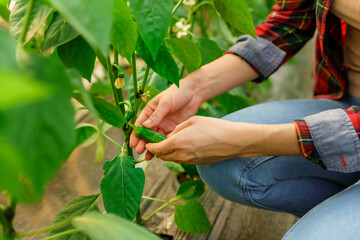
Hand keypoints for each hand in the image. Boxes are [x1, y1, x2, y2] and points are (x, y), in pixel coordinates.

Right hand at [129, 82, 204, 157]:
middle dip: (143, 143)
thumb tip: (145, 126)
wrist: (194, 92)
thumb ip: (156, 115)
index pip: (140, 124)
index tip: (132, 144)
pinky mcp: (173, 128)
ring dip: (153, 146)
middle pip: (147, 133)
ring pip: (156, 138)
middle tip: (140, 152)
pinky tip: (161, 153)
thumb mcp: (165, 103)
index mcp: (150, 110)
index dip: (136, 134)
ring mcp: (164, 124)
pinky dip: (163, 145)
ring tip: (149, 156)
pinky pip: (166, 138)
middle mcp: (155, 119)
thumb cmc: (177, 93)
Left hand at [145, 116, 260, 163]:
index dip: (150, 145)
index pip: (157, 148)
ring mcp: (190, 161)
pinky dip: (177, 155)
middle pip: (162, 156)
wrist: (233, 141)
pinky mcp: (197, 164)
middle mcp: (182, 155)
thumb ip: (177, 128)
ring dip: (167, 153)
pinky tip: (182, 146)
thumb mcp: (192, 121)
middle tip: (156, 142)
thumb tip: (170, 135)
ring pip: (171, 160)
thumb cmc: (214, 127)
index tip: (147, 141)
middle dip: (157, 150)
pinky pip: (182, 160)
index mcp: (178, 142)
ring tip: (169, 143)